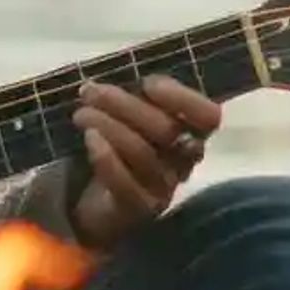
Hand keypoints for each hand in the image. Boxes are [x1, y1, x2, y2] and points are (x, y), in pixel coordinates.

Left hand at [69, 74, 221, 251]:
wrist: (97, 205)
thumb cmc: (117, 150)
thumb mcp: (128, 120)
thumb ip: (132, 100)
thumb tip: (106, 79)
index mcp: (188, 134)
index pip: (207, 117)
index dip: (182, 98)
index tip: (147, 84)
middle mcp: (182, 162)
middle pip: (166, 130)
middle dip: (124, 104)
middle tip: (89, 92)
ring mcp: (162, 188)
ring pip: (143, 153)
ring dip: (108, 125)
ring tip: (81, 114)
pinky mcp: (138, 209)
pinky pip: (126, 184)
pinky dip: (105, 158)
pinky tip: (88, 139)